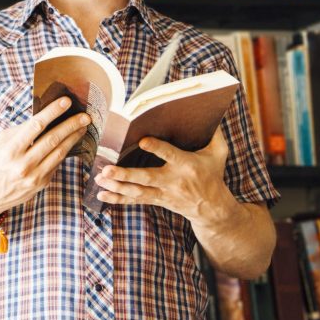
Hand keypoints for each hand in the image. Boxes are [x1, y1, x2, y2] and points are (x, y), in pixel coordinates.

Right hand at [0, 97, 90, 216]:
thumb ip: (19, 130)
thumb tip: (41, 117)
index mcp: (10, 150)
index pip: (35, 126)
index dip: (52, 112)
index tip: (66, 102)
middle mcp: (23, 164)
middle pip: (52, 139)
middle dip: (71, 125)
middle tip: (85, 116)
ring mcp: (34, 176)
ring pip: (60, 152)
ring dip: (73, 138)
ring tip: (83, 127)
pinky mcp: (41, 183)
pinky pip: (57, 163)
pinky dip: (65, 151)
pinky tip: (71, 142)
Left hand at [93, 127, 235, 225]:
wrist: (212, 209)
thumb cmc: (213, 174)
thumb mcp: (219, 153)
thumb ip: (214, 133)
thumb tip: (208, 111)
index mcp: (187, 166)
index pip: (170, 155)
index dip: (157, 148)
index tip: (142, 141)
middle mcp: (173, 181)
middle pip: (147, 177)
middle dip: (126, 174)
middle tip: (107, 169)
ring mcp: (163, 193)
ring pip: (138, 191)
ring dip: (117, 185)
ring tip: (100, 178)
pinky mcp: (157, 200)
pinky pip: (135, 200)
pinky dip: (118, 198)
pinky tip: (101, 194)